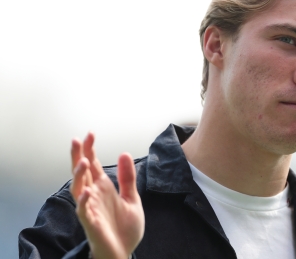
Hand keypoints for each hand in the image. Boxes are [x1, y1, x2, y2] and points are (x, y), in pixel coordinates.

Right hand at [70, 133, 144, 258]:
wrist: (124, 252)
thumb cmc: (125, 227)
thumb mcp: (132, 198)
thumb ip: (128, 177)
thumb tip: (124, 153)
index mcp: (104, 187)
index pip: (94, 164)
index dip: (90, 149)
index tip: (90, 134)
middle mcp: (94, 195)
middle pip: (82, 172)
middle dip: (79, 156)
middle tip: (77, 140)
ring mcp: (91, 208)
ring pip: (79, 188)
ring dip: (79, 176)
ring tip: (85, 162)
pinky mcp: (91, 223)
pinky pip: (83, 211)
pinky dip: (84, 201)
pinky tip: (87, 191)